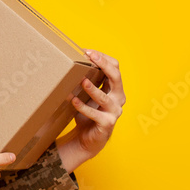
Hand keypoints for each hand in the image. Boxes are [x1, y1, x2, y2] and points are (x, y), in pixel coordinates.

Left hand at [57, 49, 124, 172]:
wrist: (87, 139)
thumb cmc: (87, 113)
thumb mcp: (87, 94)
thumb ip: (86, 79)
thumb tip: (71, 59)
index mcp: (115, 88)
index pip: (115, 67)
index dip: (103, 57)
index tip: (87, 51)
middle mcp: (119, 98)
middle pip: (116, 76)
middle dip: (103, 64)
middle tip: (89, 56)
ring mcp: (114, 111)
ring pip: (105, 97)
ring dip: (92, 88)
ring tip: (81, 80)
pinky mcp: (107, 124)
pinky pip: (95, 114)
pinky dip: (83, 107)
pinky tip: (73, 100)